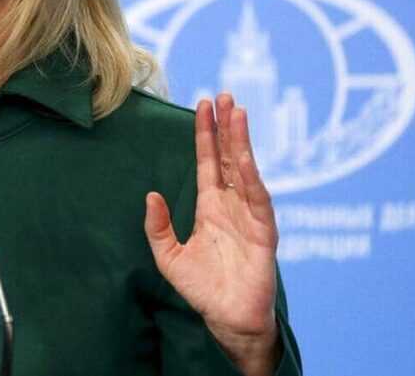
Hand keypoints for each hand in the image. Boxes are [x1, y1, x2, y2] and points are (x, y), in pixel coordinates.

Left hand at [144, 94, 280, 374]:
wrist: (227, 318)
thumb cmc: (202, 289)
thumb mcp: (168, 256)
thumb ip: (157, 227)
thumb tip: (151, 195)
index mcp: (211, 207)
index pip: (208, 162)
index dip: (205, 135)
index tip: (202, 106)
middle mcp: (231, 205)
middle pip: (228, 157)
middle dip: (226, 127)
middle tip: (223, 95)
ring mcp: (249, 215)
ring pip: (245, 169)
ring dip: (240, 141)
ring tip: (236, 111)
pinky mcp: (263, 231)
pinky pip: (257, 198)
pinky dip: (251, 175)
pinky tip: (243, 155)